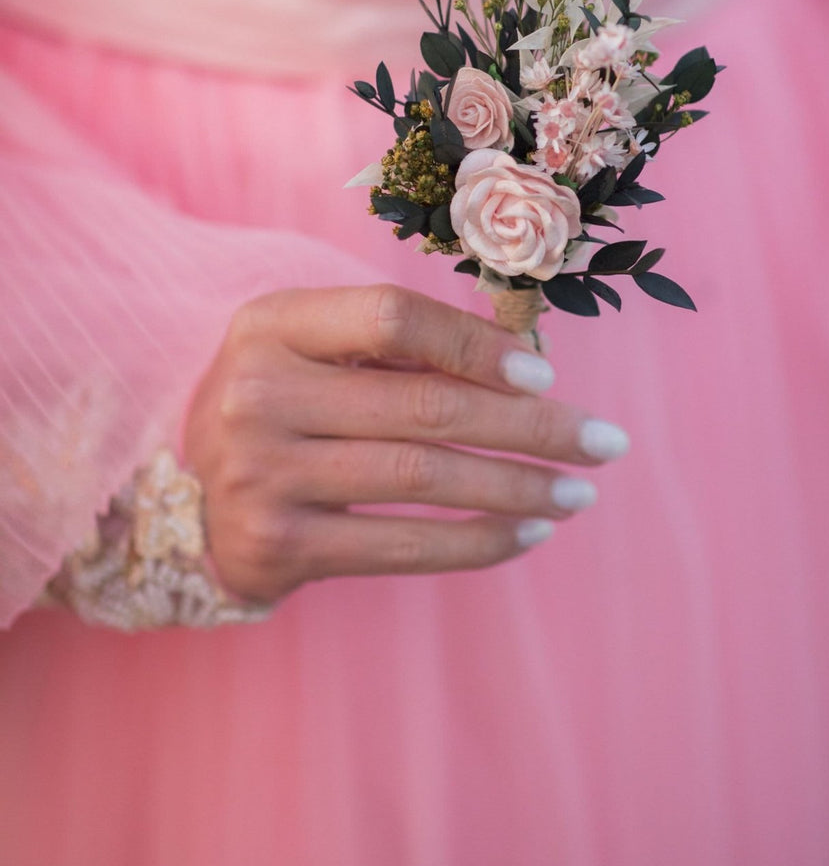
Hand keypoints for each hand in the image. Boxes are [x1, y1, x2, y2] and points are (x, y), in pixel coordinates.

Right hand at [183, 285, 628, 603]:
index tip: (547, 374)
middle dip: (531, 426)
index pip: (391, 318)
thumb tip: (532, 364)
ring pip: (422, 479)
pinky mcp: (276, 546)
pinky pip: (401, 547)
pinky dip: (476, 543)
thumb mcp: (318, 351)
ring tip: (577, 494)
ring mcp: (261, 474)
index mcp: (272, 323)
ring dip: (518, 488)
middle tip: (603, 443)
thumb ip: (405, 347)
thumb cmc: (285, 403)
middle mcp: (257, 392)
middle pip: (423, 406)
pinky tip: (528, 534)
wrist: (187, 496)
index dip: (477, 345)